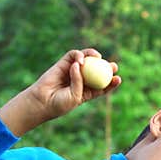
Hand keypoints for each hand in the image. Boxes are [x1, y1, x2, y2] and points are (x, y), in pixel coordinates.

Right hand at [0, 49, 120, 135]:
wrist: (42, 101)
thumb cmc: (60, 103)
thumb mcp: (75, 97)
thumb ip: (80, 82)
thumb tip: (81, 64)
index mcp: (87, 92)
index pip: (102, 86)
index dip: (111, 82)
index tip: (118, 79)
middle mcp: (81, 80)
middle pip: (97, 70)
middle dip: (106, 67)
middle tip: (113, 66)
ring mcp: (73, 71)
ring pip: (87, 60)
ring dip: (94, 56)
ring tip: (97, 57)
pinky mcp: (64, 64)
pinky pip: (73, 55)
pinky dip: (79, 55)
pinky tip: (81, 60)